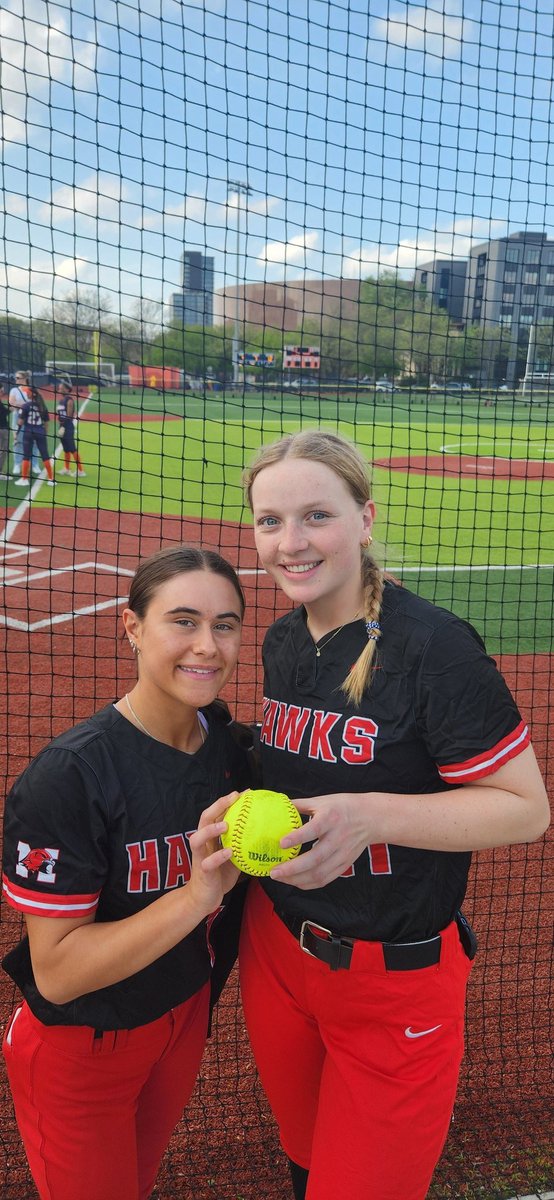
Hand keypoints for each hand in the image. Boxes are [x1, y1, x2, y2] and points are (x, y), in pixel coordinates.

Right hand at [187, 792, 240, 911]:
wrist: (202, 899)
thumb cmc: (219, 875)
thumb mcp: (233, 857)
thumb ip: (241, 844)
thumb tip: (264, 833)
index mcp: (210, 838)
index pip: (216, 814)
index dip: (227, 802)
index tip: (244, 793)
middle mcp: (203, 844)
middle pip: (204, 819)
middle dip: (218, 806)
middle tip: (234, 798)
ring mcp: (200, 857)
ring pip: (198, 839)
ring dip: (211, 830)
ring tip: (226, 824)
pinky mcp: (203, 872)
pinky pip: (208, 862)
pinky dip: (218, 856)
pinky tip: (230, 851)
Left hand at [270, 792, 376, 889]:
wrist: (371, 818)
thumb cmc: (343, 807)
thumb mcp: (322, 800)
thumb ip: (300, 804)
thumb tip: (278, 806)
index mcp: (331, 818)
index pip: (313, 830)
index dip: (297, 837)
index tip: (281, 843)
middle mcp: (338, 837)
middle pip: (315, 858)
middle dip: (293, 868)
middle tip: (274, 871)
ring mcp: (342, 854)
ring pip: (319, 873)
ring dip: (297, 879)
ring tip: (280, 878)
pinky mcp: (345, 864)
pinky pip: (326, 879)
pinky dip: (309, 884)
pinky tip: (295, 881)